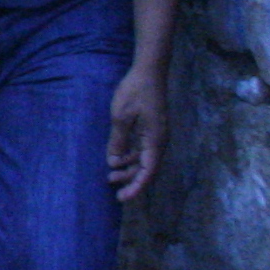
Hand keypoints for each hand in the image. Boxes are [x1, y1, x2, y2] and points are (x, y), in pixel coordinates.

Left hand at [107, 61, 166, 202]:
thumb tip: (114, 162)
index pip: (148, 171)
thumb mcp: (121, 117)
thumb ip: (118, 141)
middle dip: (131, 180)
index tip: (123, 198)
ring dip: (129, 168)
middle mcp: (159, 141)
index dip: (136, 187)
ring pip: (144, 160)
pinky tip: (117, 158)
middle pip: (147, 168)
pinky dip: (131, 157)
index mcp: (155, 140)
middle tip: (111, 186)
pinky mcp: (151, 128)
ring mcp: (156, 135)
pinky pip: (142, 149)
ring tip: (110, 174)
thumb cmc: (135, 91)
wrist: (149, 71)